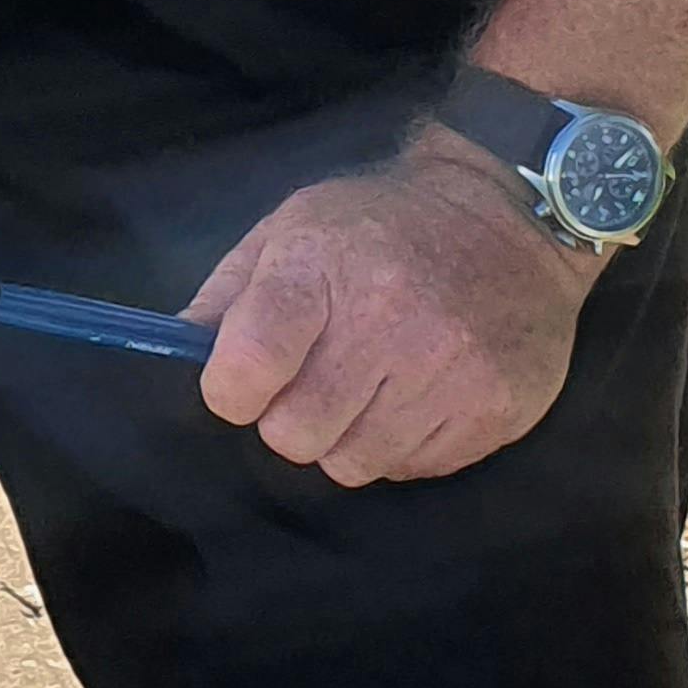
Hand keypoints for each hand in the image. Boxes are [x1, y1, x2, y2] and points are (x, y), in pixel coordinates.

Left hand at [185, 128, 597, 485]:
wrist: (512, 217)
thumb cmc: (384, 222)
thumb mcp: (294, 225)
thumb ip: (230, 291)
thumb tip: (176, 346)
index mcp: (320, 267)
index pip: (249, 365)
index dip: (231, 388)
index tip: (240, 382)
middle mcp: (386, 322)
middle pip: (295, 434)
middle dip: (290, 418)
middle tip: (315, 379)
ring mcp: (446, 371)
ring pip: (352, 464)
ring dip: (346, 436)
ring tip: (369, 385)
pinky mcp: (493, 410)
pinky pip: (411, 470)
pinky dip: (401, 444)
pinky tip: (416, 394)